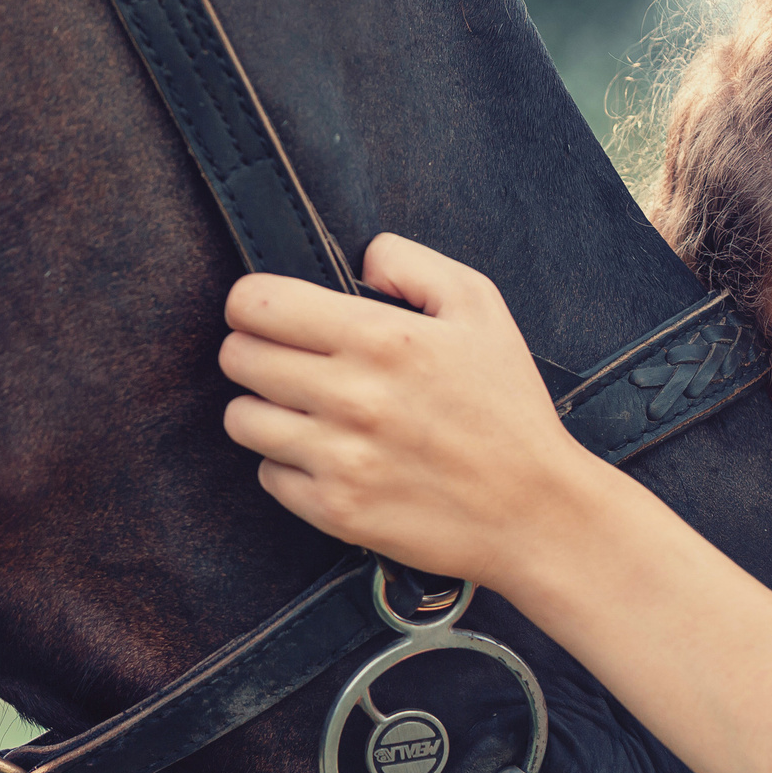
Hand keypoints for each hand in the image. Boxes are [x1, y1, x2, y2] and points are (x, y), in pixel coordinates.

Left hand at [219, 234, 595, 589]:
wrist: (535, 511)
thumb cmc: (509, 408)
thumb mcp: (481, 306)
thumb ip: (412, 263)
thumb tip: (359, 260)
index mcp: (382, 337)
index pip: (256, 303)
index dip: (254, 303)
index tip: (271, 315)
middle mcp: (352, 395)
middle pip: (236, 357)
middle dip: (254, 352)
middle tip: (291, 363)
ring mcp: (339, 457)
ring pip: (241, 418)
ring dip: (265, 410)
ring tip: (306, 412)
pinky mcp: (334, 509)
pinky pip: (267, 475)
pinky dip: (288, 466)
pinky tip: (330, 457)